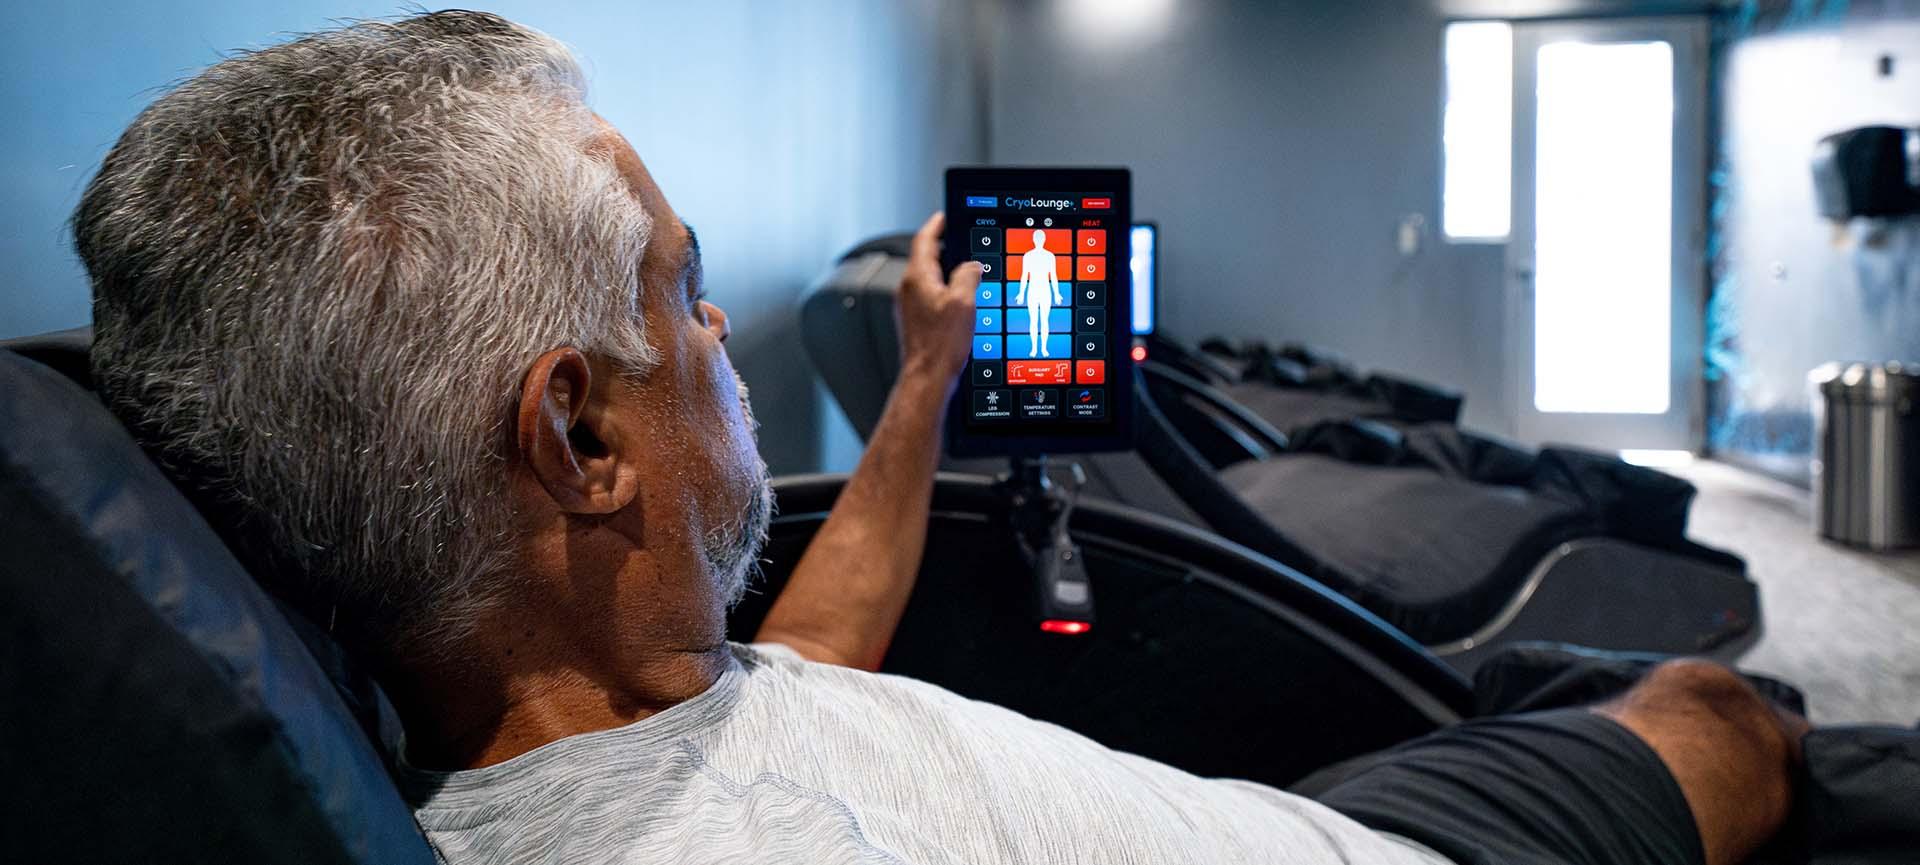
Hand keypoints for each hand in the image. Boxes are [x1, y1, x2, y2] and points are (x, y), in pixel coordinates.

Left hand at [896, 212, 982, 380]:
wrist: (927, 378)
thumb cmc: (940, 346)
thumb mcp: (964, 303)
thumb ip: (968, 276)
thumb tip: (972, 266)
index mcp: (917, 278)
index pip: (924, 239)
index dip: (936, 225)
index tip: (944, 216)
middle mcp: (908, 290)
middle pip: (925, 257)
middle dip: (944, 248)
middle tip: (961, 241)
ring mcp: (909, 306)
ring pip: (928, 278)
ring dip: (945, 271)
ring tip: (966, 272)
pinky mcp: (915, 321)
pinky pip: (929, 296)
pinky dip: (944, 291)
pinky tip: (959, 302)